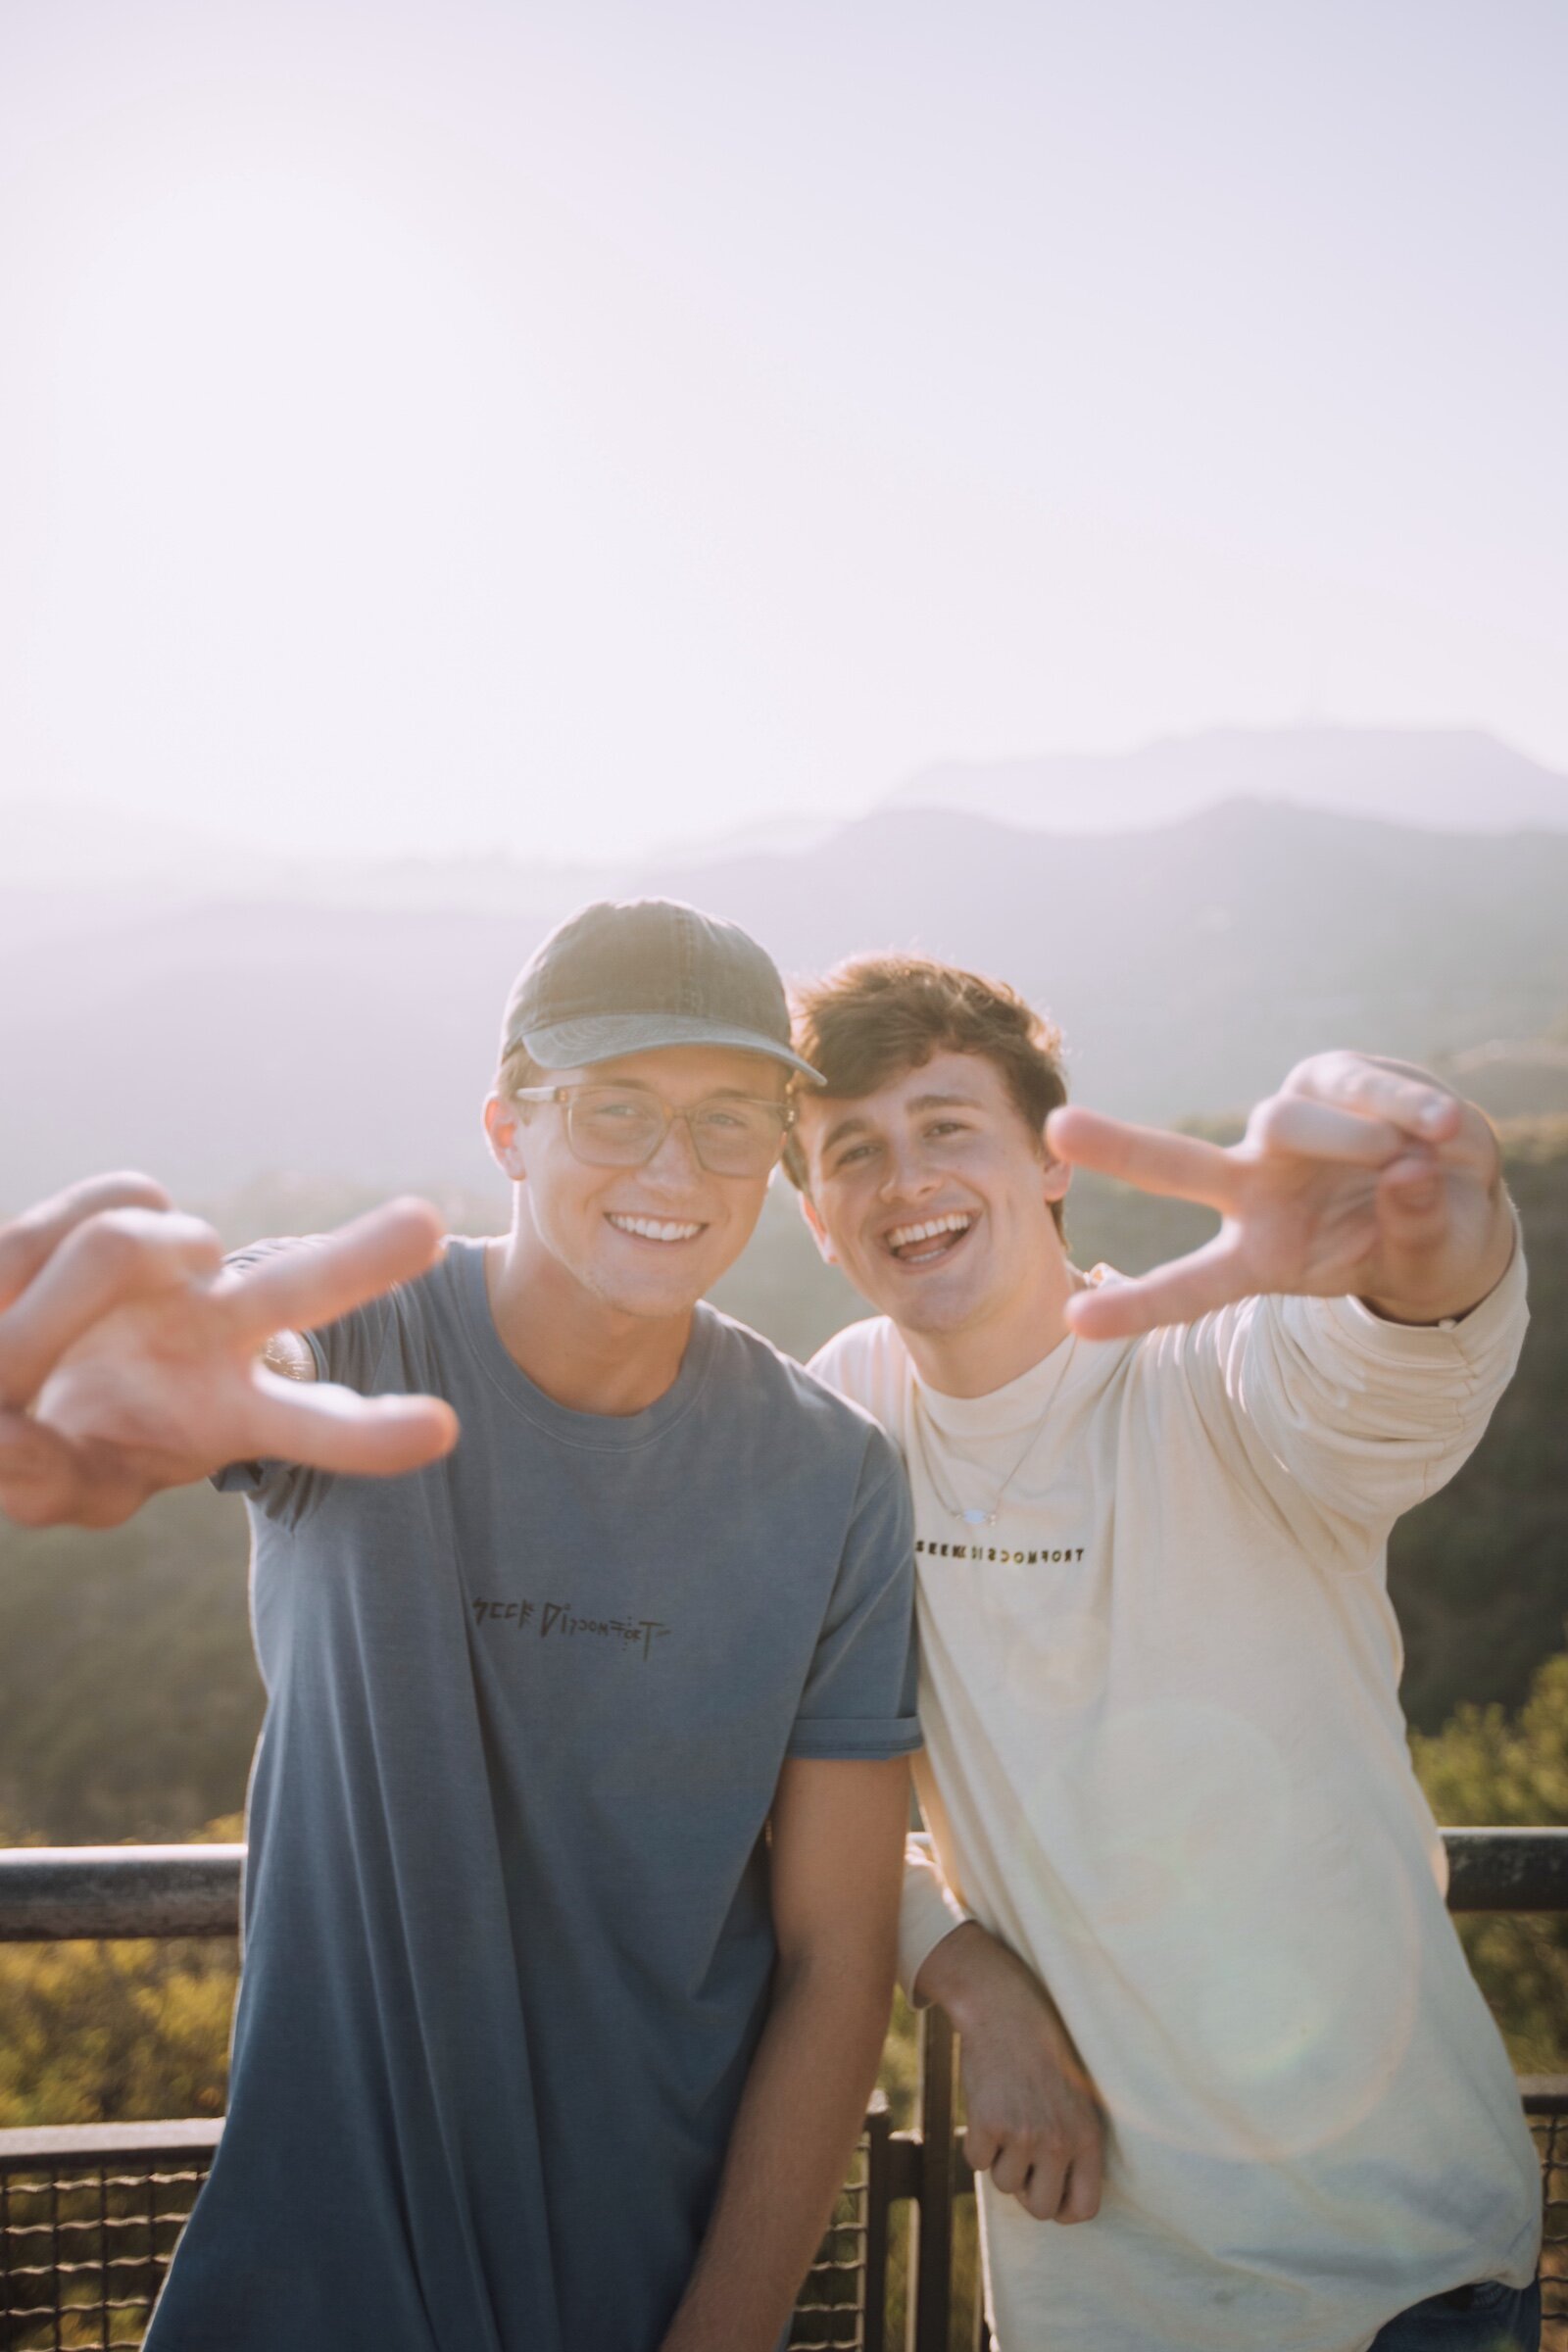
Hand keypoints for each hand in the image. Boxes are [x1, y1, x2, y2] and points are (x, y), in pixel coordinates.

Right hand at [1, 1176, 458, 1527]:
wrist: (25, 1373)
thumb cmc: (58, 1439)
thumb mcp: (60, 1485)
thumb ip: (40, 1478)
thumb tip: (7, 1440)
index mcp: (232, 1413)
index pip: (314, 1426)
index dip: (370, 1434)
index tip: (442, 1430)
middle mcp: (226, 1330)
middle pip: (298, 1290)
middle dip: (362, 1261)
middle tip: (427, 1227)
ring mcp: (180, 1270)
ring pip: (129, 1241)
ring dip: (39, 1315)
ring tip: (12, 1365)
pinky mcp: (124, 1219)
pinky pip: (76, 1222)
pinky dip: (21, 1267)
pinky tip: (8, 1300)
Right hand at [916, 1922, 1103, 2222]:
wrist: (1006, 2011)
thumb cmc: (1043, 2055)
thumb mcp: (1077, 2100)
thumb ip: (1075, 2148)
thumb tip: (1061, 2206)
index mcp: (1088, 2138)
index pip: (1084, 2209)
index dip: (1062, 2208)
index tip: (1049, 2191)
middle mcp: (1059, 2141)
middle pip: (1039, 2209)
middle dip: (1026, 2189)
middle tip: (1021, 2157)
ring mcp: (1023, 2134)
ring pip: (1003, 2184)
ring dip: (1000, 2159)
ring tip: (1007, 2117)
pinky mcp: (989, 2124)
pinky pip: (976, 2161)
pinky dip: (977, 2142)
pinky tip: (988, 2108)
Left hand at [1048, 1053, 1514, 1341]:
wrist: (1459, 1190)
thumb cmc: (1422, 1240)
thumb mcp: (1425, 1259)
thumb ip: (1412, 1229)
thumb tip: (1406, 1174)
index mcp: (1260, 1255)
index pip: (1190, 1287)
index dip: (1136, 1306)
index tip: (1072, 1324)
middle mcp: (1254, 1189)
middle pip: (1176, 1167)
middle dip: (1119, 1147)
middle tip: (1057, 1127)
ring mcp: (1282, 1133)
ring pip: (1289, 1123)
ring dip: (1355, 1141)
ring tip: (1426, 1150)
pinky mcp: (1324, 1079)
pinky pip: (1351, 1087)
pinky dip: (1397, 1106)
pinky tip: (1437, 1127)